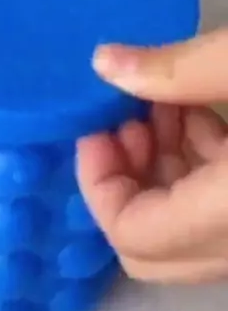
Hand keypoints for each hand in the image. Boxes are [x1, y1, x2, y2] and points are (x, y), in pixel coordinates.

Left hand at [76, 29, 227, 283]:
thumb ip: (179, 69)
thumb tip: (103, 62)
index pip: (133, 235)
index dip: (97, 182)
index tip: (95, 127)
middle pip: (151, 248)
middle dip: (126, 180)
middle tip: (127, 120)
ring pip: (184, 234)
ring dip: (161, 172)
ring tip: (163, 106)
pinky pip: (215, 218)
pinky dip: (197, 174)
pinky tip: (198, 117)